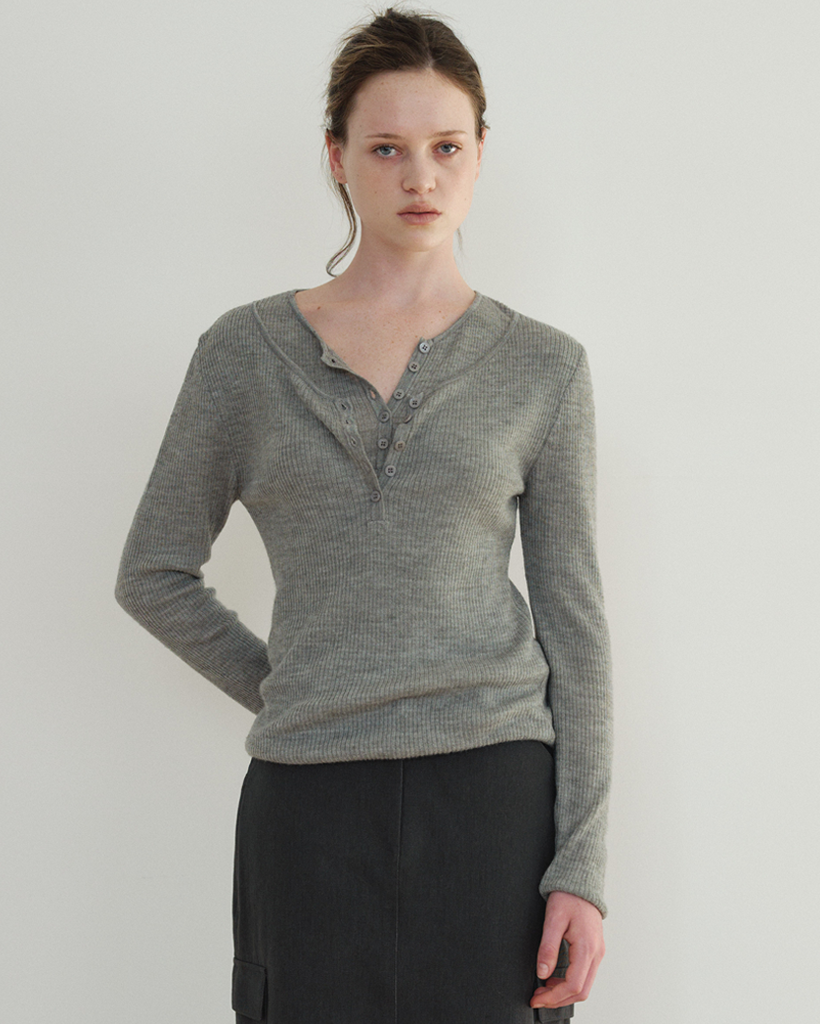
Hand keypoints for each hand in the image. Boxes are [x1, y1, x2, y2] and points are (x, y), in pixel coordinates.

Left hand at [529, 890, 604, 1009]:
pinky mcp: (595, 950)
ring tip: (543, 989)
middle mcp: (596, 953)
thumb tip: (542, 973)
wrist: (580, 882)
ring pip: (584, 986)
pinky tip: (554, 979)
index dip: (553, 997)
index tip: (536, 999)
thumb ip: (548, 947)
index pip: (573, 985)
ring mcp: (598, 953)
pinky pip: (585, 976)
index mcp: (587, 947)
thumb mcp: (553, 919)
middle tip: (538, 997)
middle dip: (558, 999)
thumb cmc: (567, 897)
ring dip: (564, 993)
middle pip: (581, 991)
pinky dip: (570, 984)